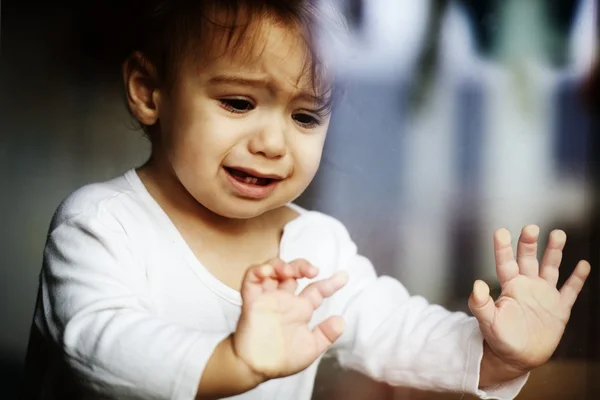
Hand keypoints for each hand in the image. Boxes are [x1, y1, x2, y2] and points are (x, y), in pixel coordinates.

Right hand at [233, 258, 347, 379]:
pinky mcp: (251, 299)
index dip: (330, 283)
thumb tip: (341, 321)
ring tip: (289, 272)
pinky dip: (258, 270)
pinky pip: (251, 278)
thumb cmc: (281, 360)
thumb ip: (326, 335)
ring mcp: (267, 298)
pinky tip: (268, 272)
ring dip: (281, 264)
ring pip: (273, 270)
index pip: (316, 290)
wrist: (256, 368)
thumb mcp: (310, 348)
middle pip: (293, 273)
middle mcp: (284, 300)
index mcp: (299, 310)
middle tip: (313, 271)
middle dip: (302, 266)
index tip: (344, 277)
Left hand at [469, 225, 590, 374]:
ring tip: (557, 234)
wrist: (517, 357)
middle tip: (531, 228)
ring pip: (550, 268)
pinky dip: (577, 278)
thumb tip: (477, 285)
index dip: (503, 247)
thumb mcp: (487, 322)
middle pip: (528, 259)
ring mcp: (544, 295)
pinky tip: (582, 264)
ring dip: (554, 252)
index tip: (500, 231)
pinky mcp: (559, 308)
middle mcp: (526, 285)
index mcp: (509, 286)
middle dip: (529, 243)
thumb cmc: (498, 338)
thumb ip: (480, 304)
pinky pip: (570, 290)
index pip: (505, 262)